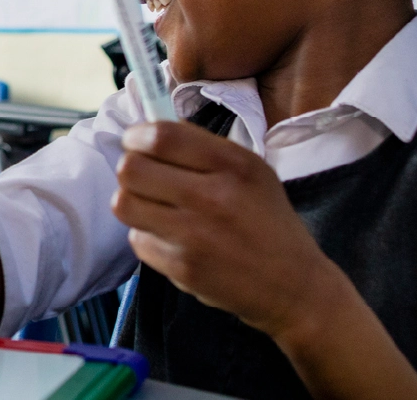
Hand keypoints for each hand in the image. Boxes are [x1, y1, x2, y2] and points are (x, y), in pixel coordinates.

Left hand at [110, 120, 349, 339]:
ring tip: (153, 205)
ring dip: (133, 202)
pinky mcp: (182, 268)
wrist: (292, 286)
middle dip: (131, 169)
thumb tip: (149, 130)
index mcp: (233, 164)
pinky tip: (170, 237)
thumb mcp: (252, 171)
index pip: (160, 137)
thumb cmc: (268, 221)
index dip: (136, 136)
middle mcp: (212, 197)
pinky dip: (148, 236)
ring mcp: (194, 235)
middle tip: (145, 176)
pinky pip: (138, 240)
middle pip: (131, 169)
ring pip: (124, 204)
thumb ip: (203, 147)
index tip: (137, 142)